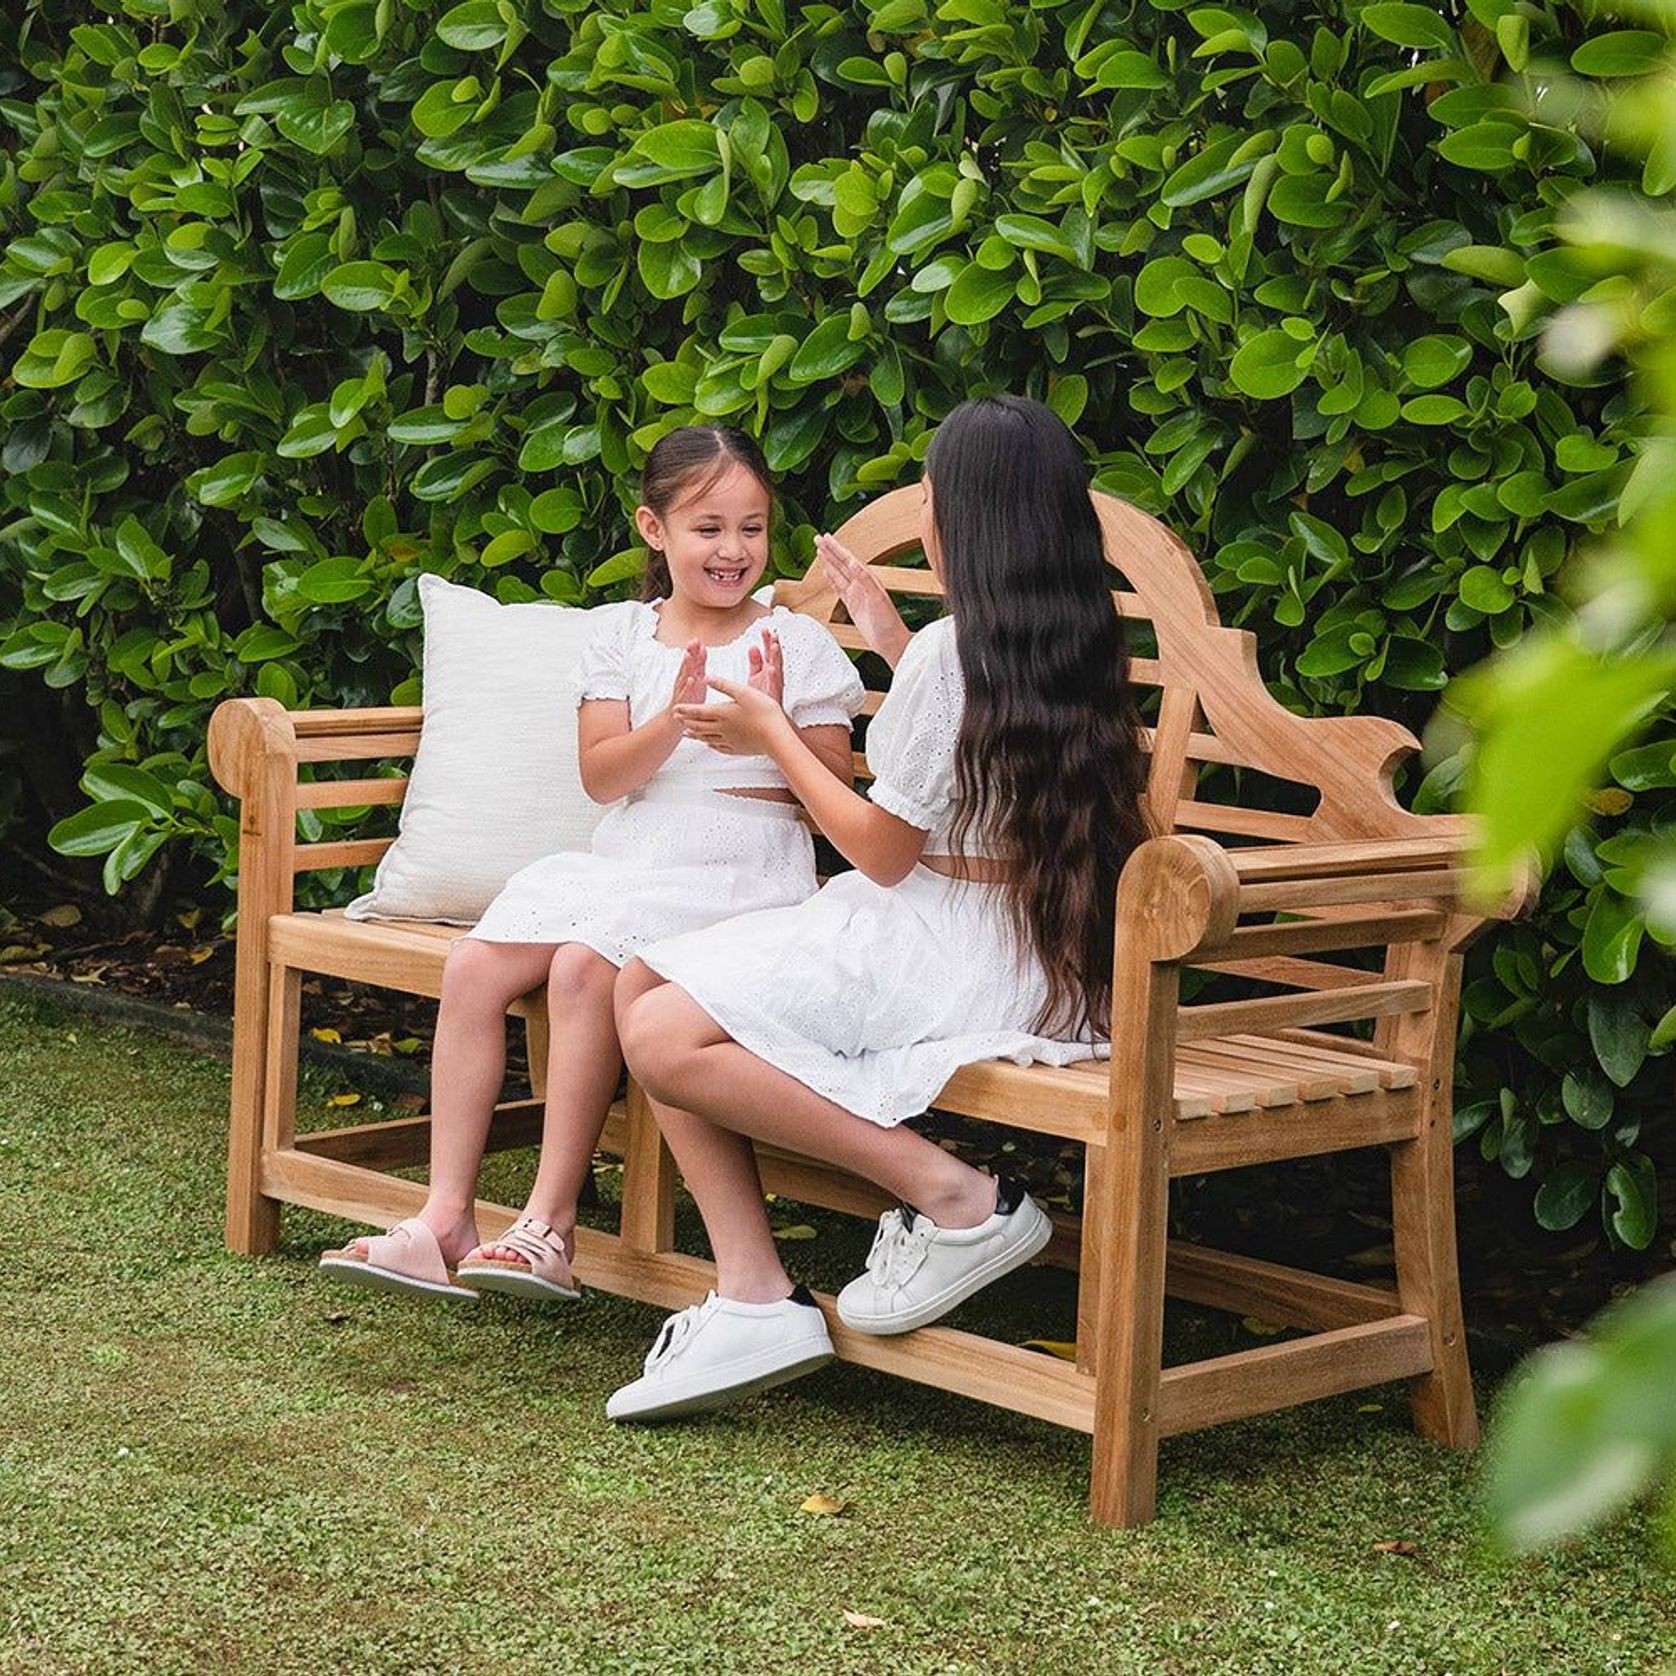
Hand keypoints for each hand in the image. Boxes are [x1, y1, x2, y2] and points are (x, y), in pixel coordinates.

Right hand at [665, 640, 707, 716]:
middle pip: (688, 664)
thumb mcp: (697, 678)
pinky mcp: (684, 699)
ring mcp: (683, 689)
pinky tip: (691, 679)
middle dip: (690, 653)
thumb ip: (699, 665)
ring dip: (686, 665)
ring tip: (688, 655)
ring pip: (684, 675)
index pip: (693, 660)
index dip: (695, 650)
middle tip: (692, 642)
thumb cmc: (690, 696)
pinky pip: (686, 692)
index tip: (697, 639)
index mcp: (691, 674)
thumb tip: (703, 648)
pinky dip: (688, 685)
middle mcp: (685, 679)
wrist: (676, 717)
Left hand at [676, 675, 790, 756]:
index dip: (686, 709)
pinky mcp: (738, 748)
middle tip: (677, 719)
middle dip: (687, 721)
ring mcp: (729, 740)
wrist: (776, 737)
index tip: (676, 708)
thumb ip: (724, 685)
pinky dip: (710, 744)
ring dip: (694, 734)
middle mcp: (722, 728)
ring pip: (706, 737)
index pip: (698, 711)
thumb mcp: (743, 692)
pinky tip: (709, 744)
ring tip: (687, 733)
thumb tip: (707, 677)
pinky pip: (718, 747)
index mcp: (722, 713)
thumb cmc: (764, 713)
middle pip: (699, 725)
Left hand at [746, 628, 784, 705]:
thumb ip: (755, 662)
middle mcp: (772, 677)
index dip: (766, 641)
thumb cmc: (761, 700)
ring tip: (775, 646)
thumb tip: (753, 646)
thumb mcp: (756, 677)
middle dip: (772, 645)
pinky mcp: (775, 697)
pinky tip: (772, 670)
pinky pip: (775, 686)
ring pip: (776, 669)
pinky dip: (774, 678)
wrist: (766, 721)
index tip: (764, 629)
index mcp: (767, 670)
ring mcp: (774, 686)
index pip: (767, 653)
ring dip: (776, 658)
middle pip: (773, 658)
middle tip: (772, 632)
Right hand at [815, 532, 910, 665]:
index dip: (836, 548)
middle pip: (841, 563)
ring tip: (819, 551)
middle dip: (829, 551)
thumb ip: (865, 581)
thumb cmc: (889, 622)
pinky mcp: (852, 605)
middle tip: (817, 539)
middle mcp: (862, 585)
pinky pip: (839, 588)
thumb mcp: (877, 599)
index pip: (848, 560)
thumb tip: (853, 564)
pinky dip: (832, 579)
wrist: (890, 642)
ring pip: (839, 573)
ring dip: (829, 562)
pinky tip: (827, 573)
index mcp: (868, 580)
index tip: (826, 538)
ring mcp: (857, 594)